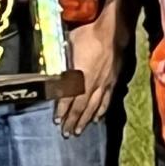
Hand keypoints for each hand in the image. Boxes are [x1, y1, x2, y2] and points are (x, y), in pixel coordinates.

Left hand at [57, 8, 121, 136]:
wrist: (112, 32)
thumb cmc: (88, 35)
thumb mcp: (68, 45)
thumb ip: (61, 59)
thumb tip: (52, 66)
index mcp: (78, 76)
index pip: (67, 97)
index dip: (62, 110)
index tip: (56, 120)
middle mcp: (90, 84)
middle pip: (80, 106)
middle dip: (72, 121)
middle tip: (66, 133)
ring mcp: (103, 84)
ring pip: (93, 107)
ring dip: (85, 120)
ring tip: (79, 131)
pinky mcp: (112, 82)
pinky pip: (106, 100)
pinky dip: (101, 111)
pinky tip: (97, 118)